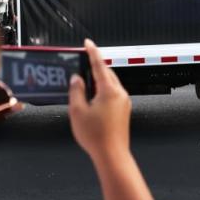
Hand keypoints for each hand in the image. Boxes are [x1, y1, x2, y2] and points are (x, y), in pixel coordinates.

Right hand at [68, 39, 131, 163]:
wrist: (112, 155)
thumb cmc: (96, 136)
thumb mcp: (78, 111)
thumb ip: (76, 91)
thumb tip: (77, 79)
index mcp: (109, 90)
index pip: (99, 65)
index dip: (92, 52)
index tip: (88, 43)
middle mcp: (119, 94)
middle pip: (107, 74)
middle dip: (95, 67)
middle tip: (83, 64)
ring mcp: (124, 103)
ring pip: (110, 84)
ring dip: (99, 80)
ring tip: (85, 84)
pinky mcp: (124, 111)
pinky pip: (113, 94)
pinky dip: (103, 91)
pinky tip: (93, 99)